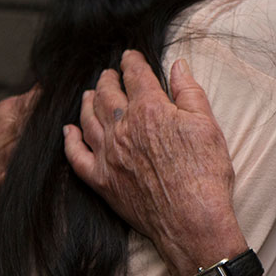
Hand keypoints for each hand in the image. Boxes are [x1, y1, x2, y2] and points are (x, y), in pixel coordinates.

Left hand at [64, 50, 245, 275]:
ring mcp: (108, 155)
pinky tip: (68, 131)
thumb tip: (178, 66)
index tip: (130, 56)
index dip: (132, 61)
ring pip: (88, 119)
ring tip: (89, 94)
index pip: (136, 75)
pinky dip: (70, 140)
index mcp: (150, 109)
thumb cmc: (206, 173)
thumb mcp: (207, 124)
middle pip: (107, 94)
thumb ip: (189, 92)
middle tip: (109, 73)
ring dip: (88, 102)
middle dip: (108, 79)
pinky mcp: (101, 180)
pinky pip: (76, 156)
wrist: (192, 220)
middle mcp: (123, 128)